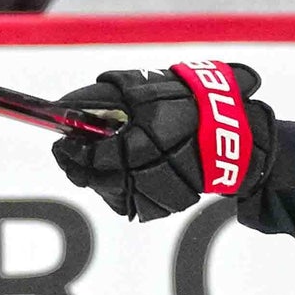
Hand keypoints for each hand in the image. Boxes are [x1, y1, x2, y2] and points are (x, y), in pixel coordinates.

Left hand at [52, 62, 275, 221]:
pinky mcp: (166, 206)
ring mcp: (158, 195)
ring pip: (113, 195)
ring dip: (99, 179)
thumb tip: (70, 102)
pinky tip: (122, 172)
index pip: (93, 158)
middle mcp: (149, 176)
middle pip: (98, 182)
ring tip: (96, 161)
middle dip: (80, 168)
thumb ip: (108, 93)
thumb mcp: (148, 88)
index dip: (72, 152)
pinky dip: (121, 188)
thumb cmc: (192, 104)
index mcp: (142, 146)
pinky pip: (132, 203)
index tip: (60, 142)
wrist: (233, 134)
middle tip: (70, 154)